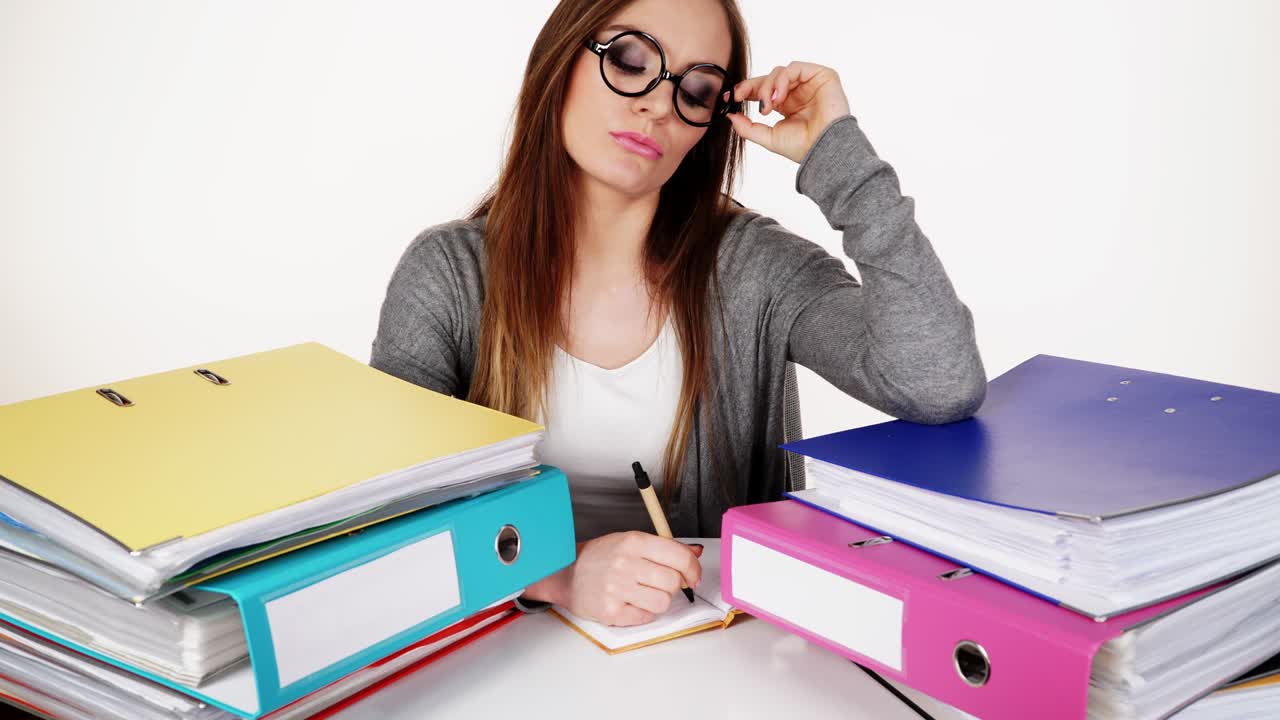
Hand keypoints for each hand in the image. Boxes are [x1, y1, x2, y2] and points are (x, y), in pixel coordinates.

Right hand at [558, 531, 703, 626]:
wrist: (565, 573)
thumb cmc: (599, 557)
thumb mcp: (630, 542)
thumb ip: (664, 547)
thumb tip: (695, 552)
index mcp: (633, 542)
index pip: (679, 557)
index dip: (693, 569)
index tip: (693, 575)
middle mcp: (625, 563)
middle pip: (674, 581)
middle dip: (673, 584)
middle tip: (659, 582)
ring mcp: (617, 589)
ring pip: (663, 602)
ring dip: (659, 600)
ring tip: (643, 593)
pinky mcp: (611, 611)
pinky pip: (645, 617)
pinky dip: (643, 612)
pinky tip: (631, 602)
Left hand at [724, 61, 851, 163]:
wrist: (825, 150)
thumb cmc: (803, 147)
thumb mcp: (768, 137)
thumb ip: (748, 128)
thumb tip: (730, 116)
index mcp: (787, 105)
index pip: (763, 90)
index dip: (746, 90)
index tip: (730, 96)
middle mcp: (798, 92)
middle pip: (769, 78)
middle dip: (752, 86)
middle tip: (741, 97)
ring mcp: (810, 83)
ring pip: (779, 72)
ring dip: (767, 87)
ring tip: (767, 106)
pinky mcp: (822, 75)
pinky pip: (795, 68)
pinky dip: (782, 81)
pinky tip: (779, 98)